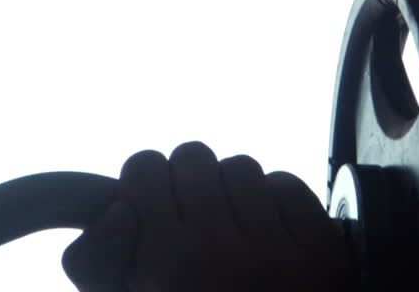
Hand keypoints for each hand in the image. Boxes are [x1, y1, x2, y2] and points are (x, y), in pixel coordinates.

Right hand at [62, 142, 351, 291]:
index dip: (144, 186)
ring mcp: (280, 251)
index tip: (150, 210)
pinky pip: (287, 186)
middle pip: (193, 155)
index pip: (144, 166)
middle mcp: (222, 252)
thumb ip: (95, 260)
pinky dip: (275, 204)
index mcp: (167, 263)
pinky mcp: (323, 252)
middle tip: (192, 221)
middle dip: (188, 184)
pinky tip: (267, 238)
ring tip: (232, 234)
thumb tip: (122, 209)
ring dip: (232, 193)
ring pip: (241, 167)